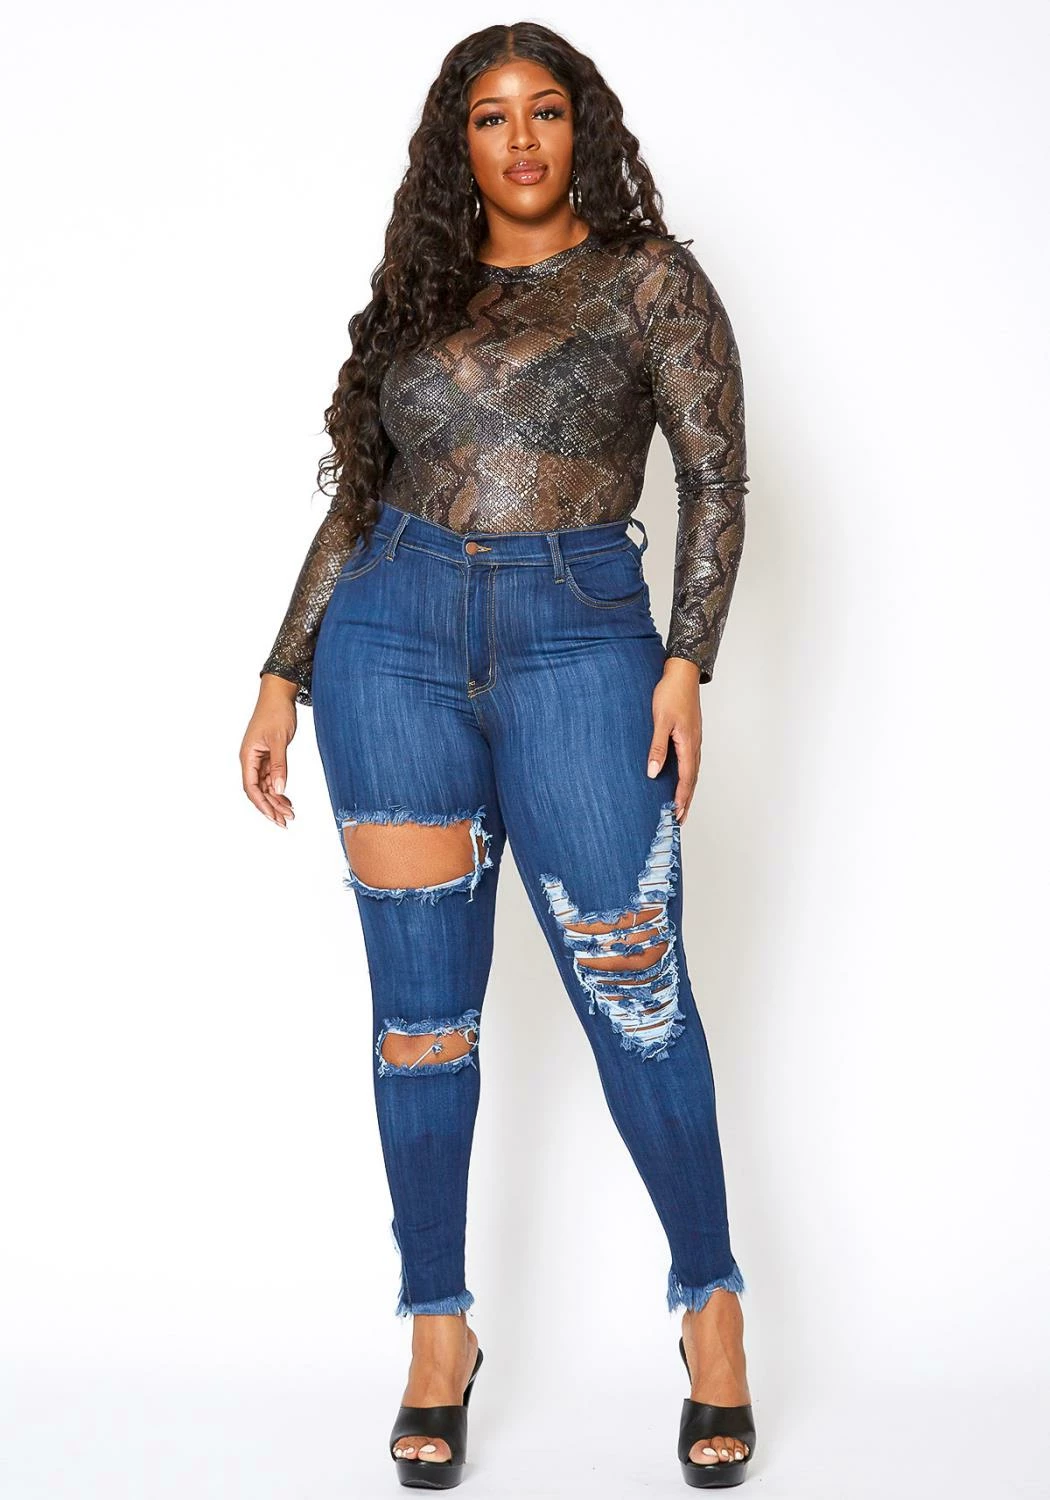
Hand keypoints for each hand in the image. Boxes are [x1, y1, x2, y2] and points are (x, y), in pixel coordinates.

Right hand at [240, 674, 298, 826]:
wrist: (278, 695)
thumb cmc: (275, 712)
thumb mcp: (279, 740)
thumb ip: (279, 765)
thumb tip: (279, 789)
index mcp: (247, 756)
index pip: (251, 787)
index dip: (262, 804)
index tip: (274, 817)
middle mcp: (250, 760)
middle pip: (257, 790)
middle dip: (270, 807)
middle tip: (285, 822)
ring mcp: (258, 758)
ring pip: (265, 786)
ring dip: (276, 800)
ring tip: (289, 814)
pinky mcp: (267, 756)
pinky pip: (271, 777)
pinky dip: (279, 789)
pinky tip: (287, 799)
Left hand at [647, 657, 701, 825]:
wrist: (682, 673)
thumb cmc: (670, 694)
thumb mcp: (660, 721)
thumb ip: (657, 747)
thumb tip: (653, 772)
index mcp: (689, 744)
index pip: (686, 778)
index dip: (681, 798)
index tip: (676, 815)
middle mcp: (695, 745)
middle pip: (692, 780)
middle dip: (686, 801)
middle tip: (680, 820)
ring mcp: (694, 741)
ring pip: (693, 772)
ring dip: (688, 791)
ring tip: (681, 807)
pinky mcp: (690, 736)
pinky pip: (690, 762)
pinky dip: (687, 777)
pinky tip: (681, 780)